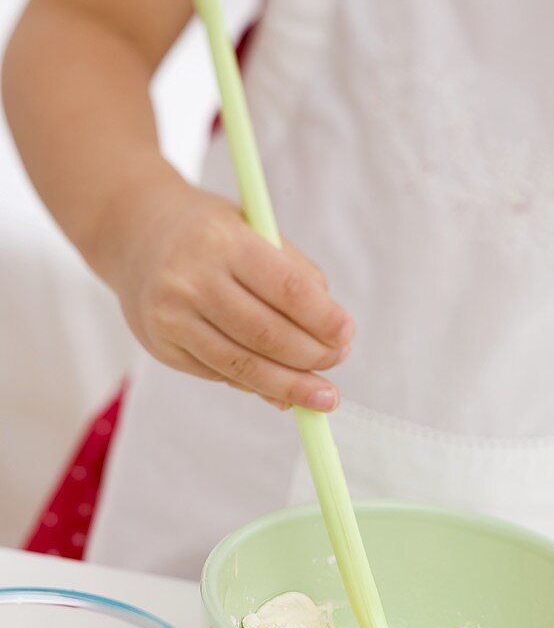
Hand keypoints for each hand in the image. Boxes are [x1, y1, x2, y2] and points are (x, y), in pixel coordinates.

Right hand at [98, 174, 353, 409]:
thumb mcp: (254, 230)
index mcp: (223, 241)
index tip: (347, 336)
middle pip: (266, 335)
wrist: (132, 231)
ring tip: (321, 397)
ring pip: (242, 365)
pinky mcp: (161, 346)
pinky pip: (220, 373)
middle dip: (311, 358)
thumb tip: (329, 342)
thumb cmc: (209, 232)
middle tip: (337, 364)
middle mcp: (191, 279)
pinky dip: (255, 383)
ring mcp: (171, 316)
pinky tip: (278, 387)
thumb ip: (296, 277)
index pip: (286, 289)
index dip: (323, 319)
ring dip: (289, 387)